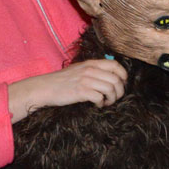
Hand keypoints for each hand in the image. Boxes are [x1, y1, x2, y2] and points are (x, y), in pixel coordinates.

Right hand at [8, 59, 126, 120]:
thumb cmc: (62, 81)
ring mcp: (85, 80)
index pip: (115, 65)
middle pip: (116, 80)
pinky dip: (101, 103)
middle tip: (114, 98)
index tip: (122, 84)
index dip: (123, 75)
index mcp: (91, 63)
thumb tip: (110, 75)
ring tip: (106, 102)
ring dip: (112, 98)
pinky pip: (100, 98)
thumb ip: (93, 69)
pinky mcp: (81, 92)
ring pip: (110, 89)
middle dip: (119, 91)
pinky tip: (97, 105)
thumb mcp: (79, 69)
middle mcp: (90, 70)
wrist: (45, 88)